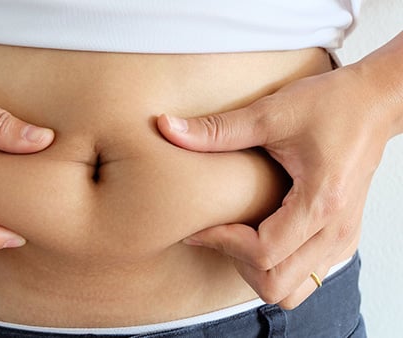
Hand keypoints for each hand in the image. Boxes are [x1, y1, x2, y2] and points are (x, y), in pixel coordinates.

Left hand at [157, 65, 391, 308]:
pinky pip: (306, 277)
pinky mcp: (341, 238)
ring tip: (238, 236)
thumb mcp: (270, 112)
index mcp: (320, 203)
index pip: (264, 253)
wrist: (376, 103)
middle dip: (237, 263)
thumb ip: (217, 128)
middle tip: (218, 232)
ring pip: (292, 290)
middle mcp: (336, 231)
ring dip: (258, 271)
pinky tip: (260, 234)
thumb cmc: (332, 104)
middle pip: (277, 285)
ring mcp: (342, 239)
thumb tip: (166, 127)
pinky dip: (277, 267)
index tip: (199, 225)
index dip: (222, 242)